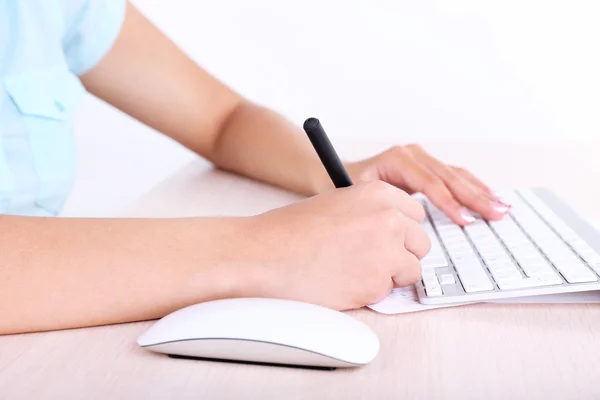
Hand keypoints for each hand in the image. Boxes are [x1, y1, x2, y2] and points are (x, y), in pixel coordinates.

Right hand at [241, 181, 429, 309]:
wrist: (265, 254)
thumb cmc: (292, 230)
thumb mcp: (339, 204)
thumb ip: (372, 214)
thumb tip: (397, 233)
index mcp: (379, 193)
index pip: (415, 214)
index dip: (401, 230)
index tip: (388, 239)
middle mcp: (390, 219)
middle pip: (421, 242)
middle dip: (401, 253)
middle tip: (371, 258)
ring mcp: (387, 251)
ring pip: (412, 269)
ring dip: (390, 274)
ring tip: (354, 270)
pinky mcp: (377, 282)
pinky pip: (389, 291)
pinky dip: (371, 291)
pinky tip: (343, 281)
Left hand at [344, 144, 509, 224]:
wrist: (332, 171)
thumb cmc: (340, 184)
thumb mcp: (355, 192)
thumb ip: (377, 203)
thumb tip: (400, 221)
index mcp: (398, 159)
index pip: (430, 183)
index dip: (449, 203)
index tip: (464, 221)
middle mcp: (412, 154)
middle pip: (449, 177)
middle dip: (474, 197)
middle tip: (496, 214)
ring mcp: (420, 158)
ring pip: (456, 175)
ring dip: (480, 192)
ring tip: (501, 207)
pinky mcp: (426, 167)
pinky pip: (453, 176)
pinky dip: (473, 187)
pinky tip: (489, 197)